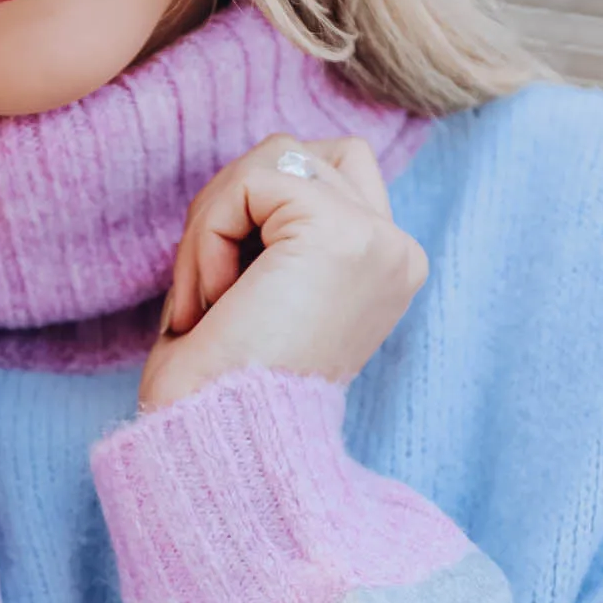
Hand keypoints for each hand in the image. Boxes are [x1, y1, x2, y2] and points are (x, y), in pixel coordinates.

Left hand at [137, 137, 426, 413]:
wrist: (223, 448)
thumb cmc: (222, 391)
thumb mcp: (261, 294)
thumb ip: (271, 231)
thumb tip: (248, 180)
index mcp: (385, 269)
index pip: (320, 175)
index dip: (249, 217)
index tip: (223, 300)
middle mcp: (397, 252)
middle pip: (298, 154)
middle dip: (230, 207)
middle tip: (204, 292)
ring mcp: (378, 239)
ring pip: (273, 157)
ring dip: (215, 221)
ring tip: (208, 298)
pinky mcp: (341, 232)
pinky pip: (250, 182)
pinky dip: (210, 234)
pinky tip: (215, 299)